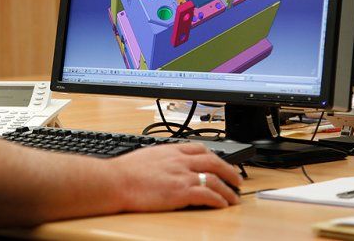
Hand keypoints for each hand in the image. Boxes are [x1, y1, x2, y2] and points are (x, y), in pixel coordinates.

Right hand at [114, 142, 242, 210]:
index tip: (219, 161)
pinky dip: (219, 200)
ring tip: (234, 197)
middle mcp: (179, 161)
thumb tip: (162, 164)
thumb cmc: (124, 172)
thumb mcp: (145, 156)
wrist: (116, 181)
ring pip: (215, 179)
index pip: (199, 148)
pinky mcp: (181, 192)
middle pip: (213, 161)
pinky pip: (208, 195)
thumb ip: (160, 158)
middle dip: (229, 170)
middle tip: (237, 179)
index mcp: (170, 150)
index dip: (213, 155)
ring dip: (228, 189)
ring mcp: (182, 175)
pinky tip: (222, 205)